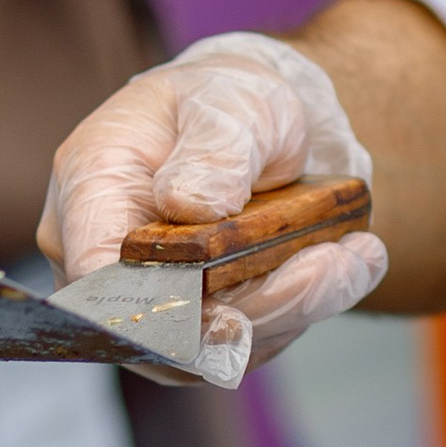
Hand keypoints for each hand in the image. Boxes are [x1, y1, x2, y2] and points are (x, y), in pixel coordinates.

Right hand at [39, 32, 385, 387]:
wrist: (264, 123)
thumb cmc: (227, 100)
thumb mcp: (228, 104)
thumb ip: (212, 152)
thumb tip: (188, 205)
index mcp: (92, 194)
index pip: (95, 279)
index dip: (153, 313)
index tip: (226, 315)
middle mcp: (113, 261)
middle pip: (164, 328)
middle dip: (254, 308)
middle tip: (326, 267)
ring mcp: (160, 299)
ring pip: (217, 346)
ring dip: (293, 306)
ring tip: (351, 255)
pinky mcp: (208, 318)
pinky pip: (255, 339)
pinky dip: (309, 305)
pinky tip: (353, 261)